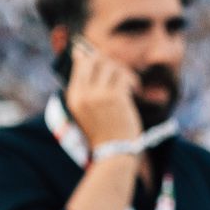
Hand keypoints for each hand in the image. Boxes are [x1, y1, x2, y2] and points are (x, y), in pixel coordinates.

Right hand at [66, 37, 141, 151]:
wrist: (114, 153)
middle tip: (119, 72)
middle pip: (95, 60)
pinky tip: (136, 90)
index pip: (80, 64)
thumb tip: (84, 59)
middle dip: (109, 62)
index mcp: (74, 97)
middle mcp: (84, 93)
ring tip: (129, 84)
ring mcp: (99, 94)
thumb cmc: (103, 133)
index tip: (101, 58)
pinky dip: (132, 80)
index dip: (92, 56)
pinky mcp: (116, 97)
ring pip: (112, 66)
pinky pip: (124, 76)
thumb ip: (86, 89)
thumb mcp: (86, 112)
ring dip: (123, 72)